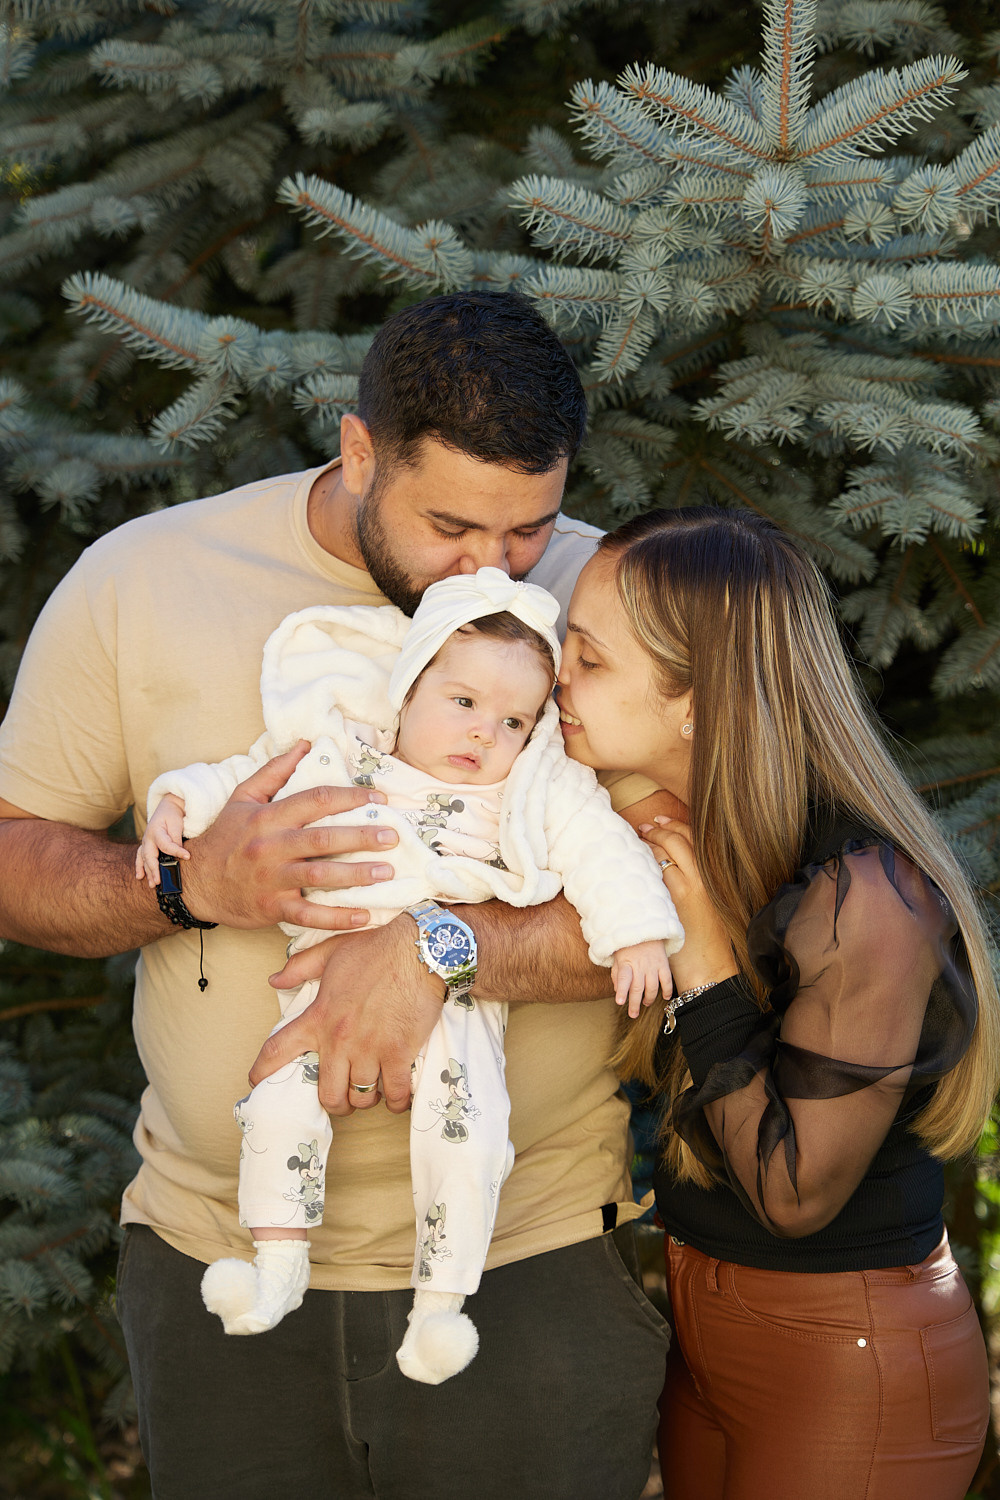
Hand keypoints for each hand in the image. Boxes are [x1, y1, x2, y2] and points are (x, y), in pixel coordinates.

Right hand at [136, 794, 187, 886]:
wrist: (167, 807)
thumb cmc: (172, 815)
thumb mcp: (176, 824)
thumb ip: (176, 838)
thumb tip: (179, 852)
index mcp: (156, 831)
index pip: (166, 845)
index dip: (177, 851)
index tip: (188, 856)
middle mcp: (148, 838)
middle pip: (150, 856)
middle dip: (154, 870)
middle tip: (159, 881)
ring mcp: (145, 842)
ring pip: (144, 859)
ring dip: (147, 872)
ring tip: (152, 884)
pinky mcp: (146, 845)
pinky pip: (140, 857)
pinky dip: (139, 866)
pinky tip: (139, 876)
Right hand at [179, 742, 397, 929]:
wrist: (194, 883)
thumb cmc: (224, 837)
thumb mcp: (243, 797)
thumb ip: (275, 771)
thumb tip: (305, 744)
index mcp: (268, 817)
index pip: (316, 800)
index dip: (351, 797)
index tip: (380, 799)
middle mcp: (271, 846)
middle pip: (324, 839)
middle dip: (362, 837)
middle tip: (392, 836)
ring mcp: (272, 879)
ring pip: (320, 877)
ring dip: (357, 875)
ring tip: (387, 872)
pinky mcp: (272, 907)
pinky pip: (309, 915)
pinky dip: (338, 918)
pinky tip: (365, 916)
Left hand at [251, 916, 446, 1115]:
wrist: (418, 949)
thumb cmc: (376, 948)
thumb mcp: (332, 951)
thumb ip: (300, 967)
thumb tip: (274, 979)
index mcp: (319, 1016)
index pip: (278, 1050)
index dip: (262, 1072)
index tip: (256, 1082)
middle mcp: (339, 1038)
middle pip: (327, 1094)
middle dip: (335, 1101)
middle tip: (344, 1095)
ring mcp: (369, 1049)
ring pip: (361, 1097)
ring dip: (366, 1099)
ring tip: (373, 1091)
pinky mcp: (398, 1053)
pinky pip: (395, 1094)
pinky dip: (396, 1101)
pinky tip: (398, 1096)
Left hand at [612, 940, 673, 1019]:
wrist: (644, 928)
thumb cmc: (628, 946)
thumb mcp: (618, 958)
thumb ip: (617, 975)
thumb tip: (618, 990)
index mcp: (626, 963)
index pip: (623, 979)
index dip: (622, 991)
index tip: (620, 1002)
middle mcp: (640, 965)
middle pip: (638, 988)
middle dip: (635, 1003)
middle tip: (633, 1014)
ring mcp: (653, 965)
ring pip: (653, 987)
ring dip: (649, 998)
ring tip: (645, 1003)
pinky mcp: (663, 963)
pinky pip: (667, 980)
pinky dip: (667, 990)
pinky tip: (665, 997)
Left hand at [638, 818, 737, 993]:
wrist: (710, 969)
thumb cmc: (709, 940)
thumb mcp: (708, 903)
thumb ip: (695, 881)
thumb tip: (674, 863)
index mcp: (713, 876)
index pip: (693, 838)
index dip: (675, 825)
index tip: (660, 820)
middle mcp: (702, 879)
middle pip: (676, 840)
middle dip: (657, 830)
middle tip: (643, 827)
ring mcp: (686, 890)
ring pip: (662, 855)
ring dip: (647, 845)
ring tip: (637, 842)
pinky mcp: (670, 903)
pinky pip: (654, 875)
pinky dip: (643, 865)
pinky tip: (634, 865)